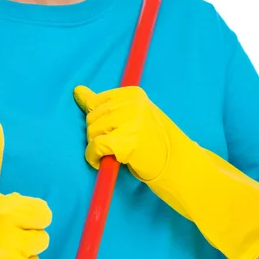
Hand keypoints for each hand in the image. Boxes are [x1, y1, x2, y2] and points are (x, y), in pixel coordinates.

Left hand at [74, 85, 258, 258]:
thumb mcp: (132, 117)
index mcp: (134, 93)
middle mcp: (133, 103)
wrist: (182, 168)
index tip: (112, 132)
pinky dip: (93, 157)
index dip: (98, 121)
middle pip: (92, 116)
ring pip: (92, 131)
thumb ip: (106, 104)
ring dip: (95, 147)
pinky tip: (102, 163)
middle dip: (96, 134)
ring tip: (113, 154)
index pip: (96, 101)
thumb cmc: (154, 143)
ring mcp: (132, 121)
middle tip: (113, 147)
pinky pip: (96, 147)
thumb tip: (77, 91)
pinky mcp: (129, 142)